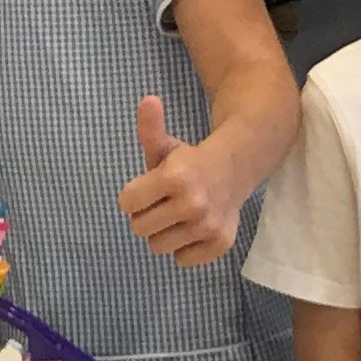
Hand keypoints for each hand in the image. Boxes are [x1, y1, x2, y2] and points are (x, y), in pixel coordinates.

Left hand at [119, 93, 243, 264]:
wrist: (234, 170)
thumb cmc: (189, 161)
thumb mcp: (166, 146)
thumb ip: (150, 128)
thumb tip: (147, 100)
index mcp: (175, 177)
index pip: (126, 203)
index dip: (133, 195)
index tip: (148, 188)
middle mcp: (193, 203)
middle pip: (139, 229)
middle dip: (147, 215)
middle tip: (163, 203)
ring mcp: (208, 226)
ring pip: (158, 246)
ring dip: (164, 233)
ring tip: (177, 216)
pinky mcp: (220, 244)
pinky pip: (182, 259)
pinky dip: (184, 247)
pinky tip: (193, 228)